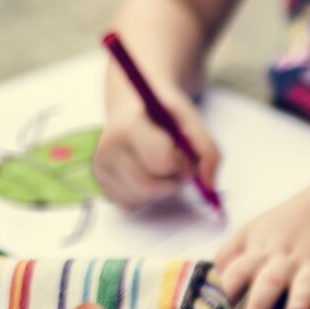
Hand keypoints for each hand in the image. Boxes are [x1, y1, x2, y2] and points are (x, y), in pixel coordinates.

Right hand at [94, 85, 220, 209]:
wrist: (133, 103)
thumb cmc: (163, 113)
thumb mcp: (191, 121)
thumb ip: (208, 151)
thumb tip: (208, 185)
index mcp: (128, 126)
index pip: (161, 162)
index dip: (181, 163)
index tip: (182, 151)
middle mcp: (107, 148)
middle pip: (151, 188)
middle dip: (172, 180)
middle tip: (174, 163)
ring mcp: (101, 168)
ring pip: (143, 199)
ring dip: (162, 189)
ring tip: (159, 165)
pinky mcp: (102, 184)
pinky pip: (134, 205)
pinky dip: (148, 196)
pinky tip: (147, 173)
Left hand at [216, 191, 309, 308]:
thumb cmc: (281, 225)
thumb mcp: (248, 234)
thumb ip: (226, 259)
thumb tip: (201, 283)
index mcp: (259, 252)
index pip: (236, 273)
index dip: (222, 292)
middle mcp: (285, 259)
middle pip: (269, 282)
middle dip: (258, 307)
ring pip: (306, 283)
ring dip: (300, 300)